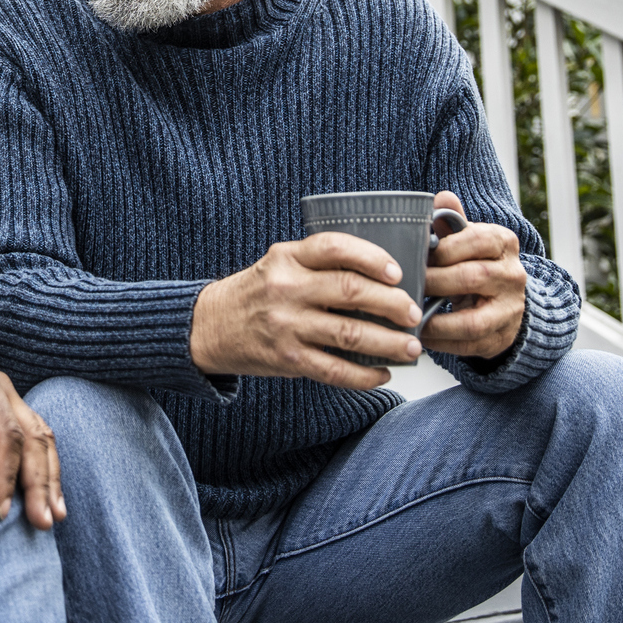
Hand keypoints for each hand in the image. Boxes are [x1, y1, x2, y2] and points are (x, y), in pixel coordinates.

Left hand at [0, 347, 64, 530]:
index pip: (4, 431)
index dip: (5, 472)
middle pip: (32, 436)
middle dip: (39, 482)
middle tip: (41, 522)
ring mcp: (5, 398)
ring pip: (40, 437)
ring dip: (49, 477)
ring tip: (53, 515)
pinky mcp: (5, 411)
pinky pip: (33, 438)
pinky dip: (43, 466)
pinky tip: (47, 493)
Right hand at [189, 231, 425, 389]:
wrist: (209, 326)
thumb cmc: (257, 292)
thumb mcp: (280, 263)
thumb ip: (319, 264)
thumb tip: (382, 276)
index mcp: (287, 258)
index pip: (335, 247)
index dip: (372, 258)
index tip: (397, 272)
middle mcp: (286, 289)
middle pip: (350, 291)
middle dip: (392, 304)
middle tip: (414, 312)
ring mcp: (286, 326)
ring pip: (349, 334)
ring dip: (388, 343)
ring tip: (411, 347)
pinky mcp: (286, 359)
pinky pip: (334, 370)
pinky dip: (364, 375)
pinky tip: (382, 373)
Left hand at [419, 191, 526, 359]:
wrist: (504, 301)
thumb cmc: (475, 263)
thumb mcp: (466, 240)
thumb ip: (452, 222)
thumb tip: (441, 198)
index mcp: (503, 243)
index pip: (476, 239)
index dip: (444, 249)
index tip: (419, 255)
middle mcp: (513, 275)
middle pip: (473, 277)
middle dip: (435, 282)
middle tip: (408, 283)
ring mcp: (510, 309)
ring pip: (473, 320)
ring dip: (436, 320)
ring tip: (411, 315)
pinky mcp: (501, 337)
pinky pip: (469, 344)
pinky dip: (441, 341)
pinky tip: (421, 335)